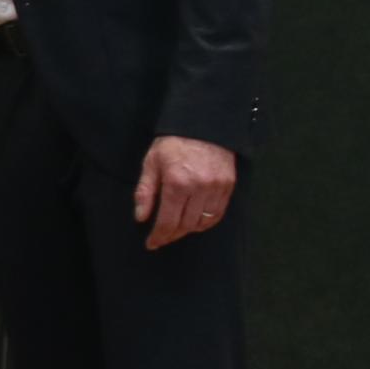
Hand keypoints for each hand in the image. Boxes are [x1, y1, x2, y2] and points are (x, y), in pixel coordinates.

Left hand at [133, 136, 237, 250]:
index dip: (159, 236)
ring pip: (202, 222)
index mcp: (176, 183)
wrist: (203, 124)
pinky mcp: (228, 186)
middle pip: (185, 225)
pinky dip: (206, 222)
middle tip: (162, 238)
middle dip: (171, 235)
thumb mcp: (152, 162)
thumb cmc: (173, 143)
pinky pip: (218, 214)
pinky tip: (195, 222)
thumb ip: (145, 192)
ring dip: (188, 230)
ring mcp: (216, 187)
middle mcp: (199, 188)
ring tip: (177, 229)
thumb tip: (141, 218)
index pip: (167, 221)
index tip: (151, 244)